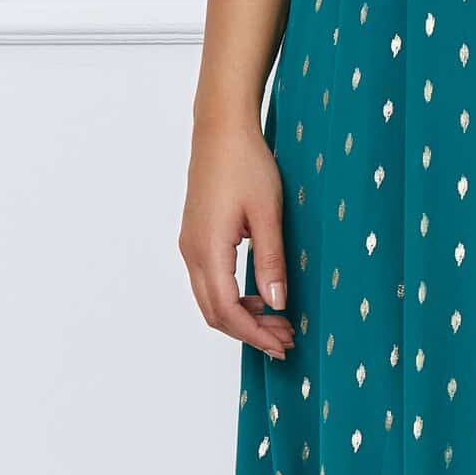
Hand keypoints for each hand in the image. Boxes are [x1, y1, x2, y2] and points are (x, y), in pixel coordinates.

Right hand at [178, 116, 296, 360]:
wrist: (221, 130)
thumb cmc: (246, 163)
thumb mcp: (268, 213)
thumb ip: (271, 260)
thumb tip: (277, 303)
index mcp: (208, 249)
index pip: (227, 311)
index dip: (254, 334)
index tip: (281, 344)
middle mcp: (192, 252)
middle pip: (214, 313)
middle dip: (249, 332)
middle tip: (285, 339)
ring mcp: (190, 245)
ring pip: (209, 299)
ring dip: (240, 317)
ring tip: (277, 321)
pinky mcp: (195, 237)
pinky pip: (209, 281)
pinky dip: (232, 298)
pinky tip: (258, 295)